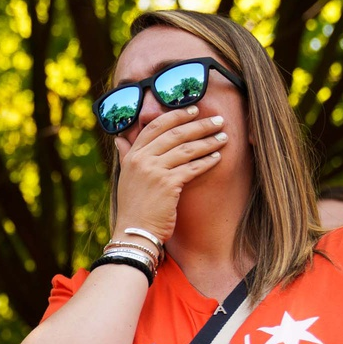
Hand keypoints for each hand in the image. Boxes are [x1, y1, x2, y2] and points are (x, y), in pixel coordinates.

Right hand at [110, 107, 228, 243]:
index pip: (155, 126)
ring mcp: (154, 172)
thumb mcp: (126, 177)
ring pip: (187, 149)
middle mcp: (142, 160)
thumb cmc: (133, 207)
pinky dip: (207, 161)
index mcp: (132, 156)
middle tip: (218, 120)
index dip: (176, 116)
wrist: (134, 232)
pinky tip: (217, 157)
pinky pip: (192, 167)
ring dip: (208, 141)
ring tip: (223, 137)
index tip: (194, 110)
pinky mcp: (168, 185)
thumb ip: (126, 156)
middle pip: (175, 134)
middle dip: (200, 125)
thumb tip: (119, 139)